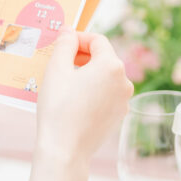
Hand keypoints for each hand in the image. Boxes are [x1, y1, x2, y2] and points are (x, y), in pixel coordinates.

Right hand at [35, 31, 132, 176]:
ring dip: (88, 74)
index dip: (79, 38)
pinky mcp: (119, 115)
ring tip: (65, 81)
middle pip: (104, 58)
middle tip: (60, 61)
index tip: (62, 43)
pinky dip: (93, 90)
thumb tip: (69, 32)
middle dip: (83, 56)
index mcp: (112, 65)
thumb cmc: (59, 108)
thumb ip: (64, 45)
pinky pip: (107, 94)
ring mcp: (124, 100)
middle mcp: (124, 81)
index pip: (98, 40)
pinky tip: (74, 99)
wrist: (66, 149)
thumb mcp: (56, 69)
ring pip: (106, 77)